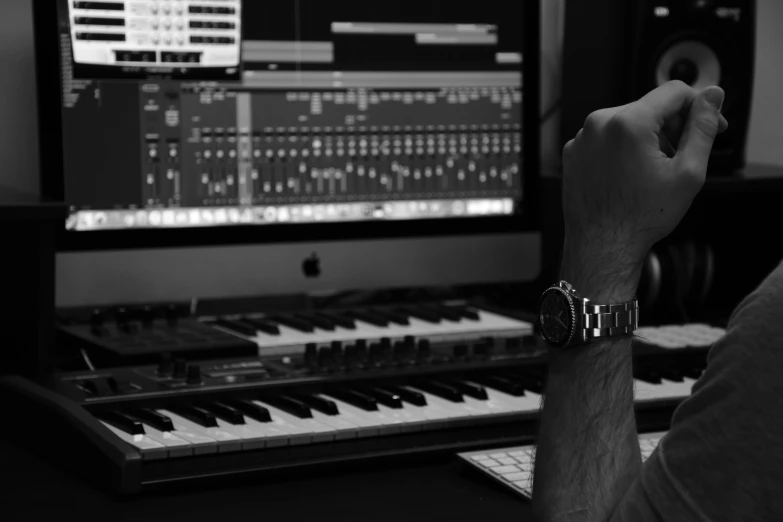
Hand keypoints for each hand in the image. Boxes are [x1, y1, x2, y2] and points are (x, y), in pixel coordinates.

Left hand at [561, 80, 727, 268]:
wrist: (601, 246)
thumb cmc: (639, 217)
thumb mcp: (687, 173)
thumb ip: (703, 128)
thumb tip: (712, 98)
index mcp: (628, 123)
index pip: (674, 92)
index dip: (698, 106)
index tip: (707, 124)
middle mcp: (599, 124)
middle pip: (649, 106)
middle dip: (671, 126)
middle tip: (681, 156)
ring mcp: (582, 138)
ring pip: (626, 122)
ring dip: (646, 138)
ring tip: (652, 171)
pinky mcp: (572, 152)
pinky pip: (605, 138)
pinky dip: (621, 149)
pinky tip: (629, 175)